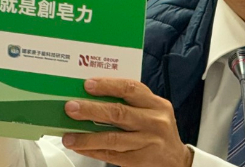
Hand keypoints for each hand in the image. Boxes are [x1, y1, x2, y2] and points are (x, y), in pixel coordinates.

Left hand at [62, 78, 192, 166]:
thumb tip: (92, 97)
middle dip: (91, 110)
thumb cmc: (158, 130)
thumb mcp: (152, 111)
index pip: (131, 89)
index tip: (87, 85)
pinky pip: (112, 156)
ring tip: (69, 136)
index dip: (108, 85)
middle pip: (119, 113)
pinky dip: (93, 151)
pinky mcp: (140, 161)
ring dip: (87, 137)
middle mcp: (154, 122)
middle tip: (71, 108)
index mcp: (157, 104)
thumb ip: (130, 103)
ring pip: (112, 138)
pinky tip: (81, 147)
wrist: (176, 160)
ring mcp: (148, 142)